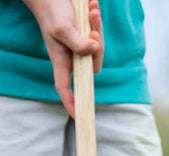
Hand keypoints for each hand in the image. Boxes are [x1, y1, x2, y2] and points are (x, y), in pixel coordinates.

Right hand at [25, 0, 103, 117]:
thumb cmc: (53, 12)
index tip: (77, 116)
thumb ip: (77, 43)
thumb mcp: (62, 29)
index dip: (70, 102)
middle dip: (98, 48)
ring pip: (99, 48)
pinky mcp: (87, 36)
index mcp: (61, 60)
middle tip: (94, 32)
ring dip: (99, 28)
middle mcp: (73, 56)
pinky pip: (99, 34)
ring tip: (92, 11)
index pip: (65, 86)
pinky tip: (93, 7)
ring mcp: (81, 46)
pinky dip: (98, 20)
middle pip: (93, 66)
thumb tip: (94, 50)